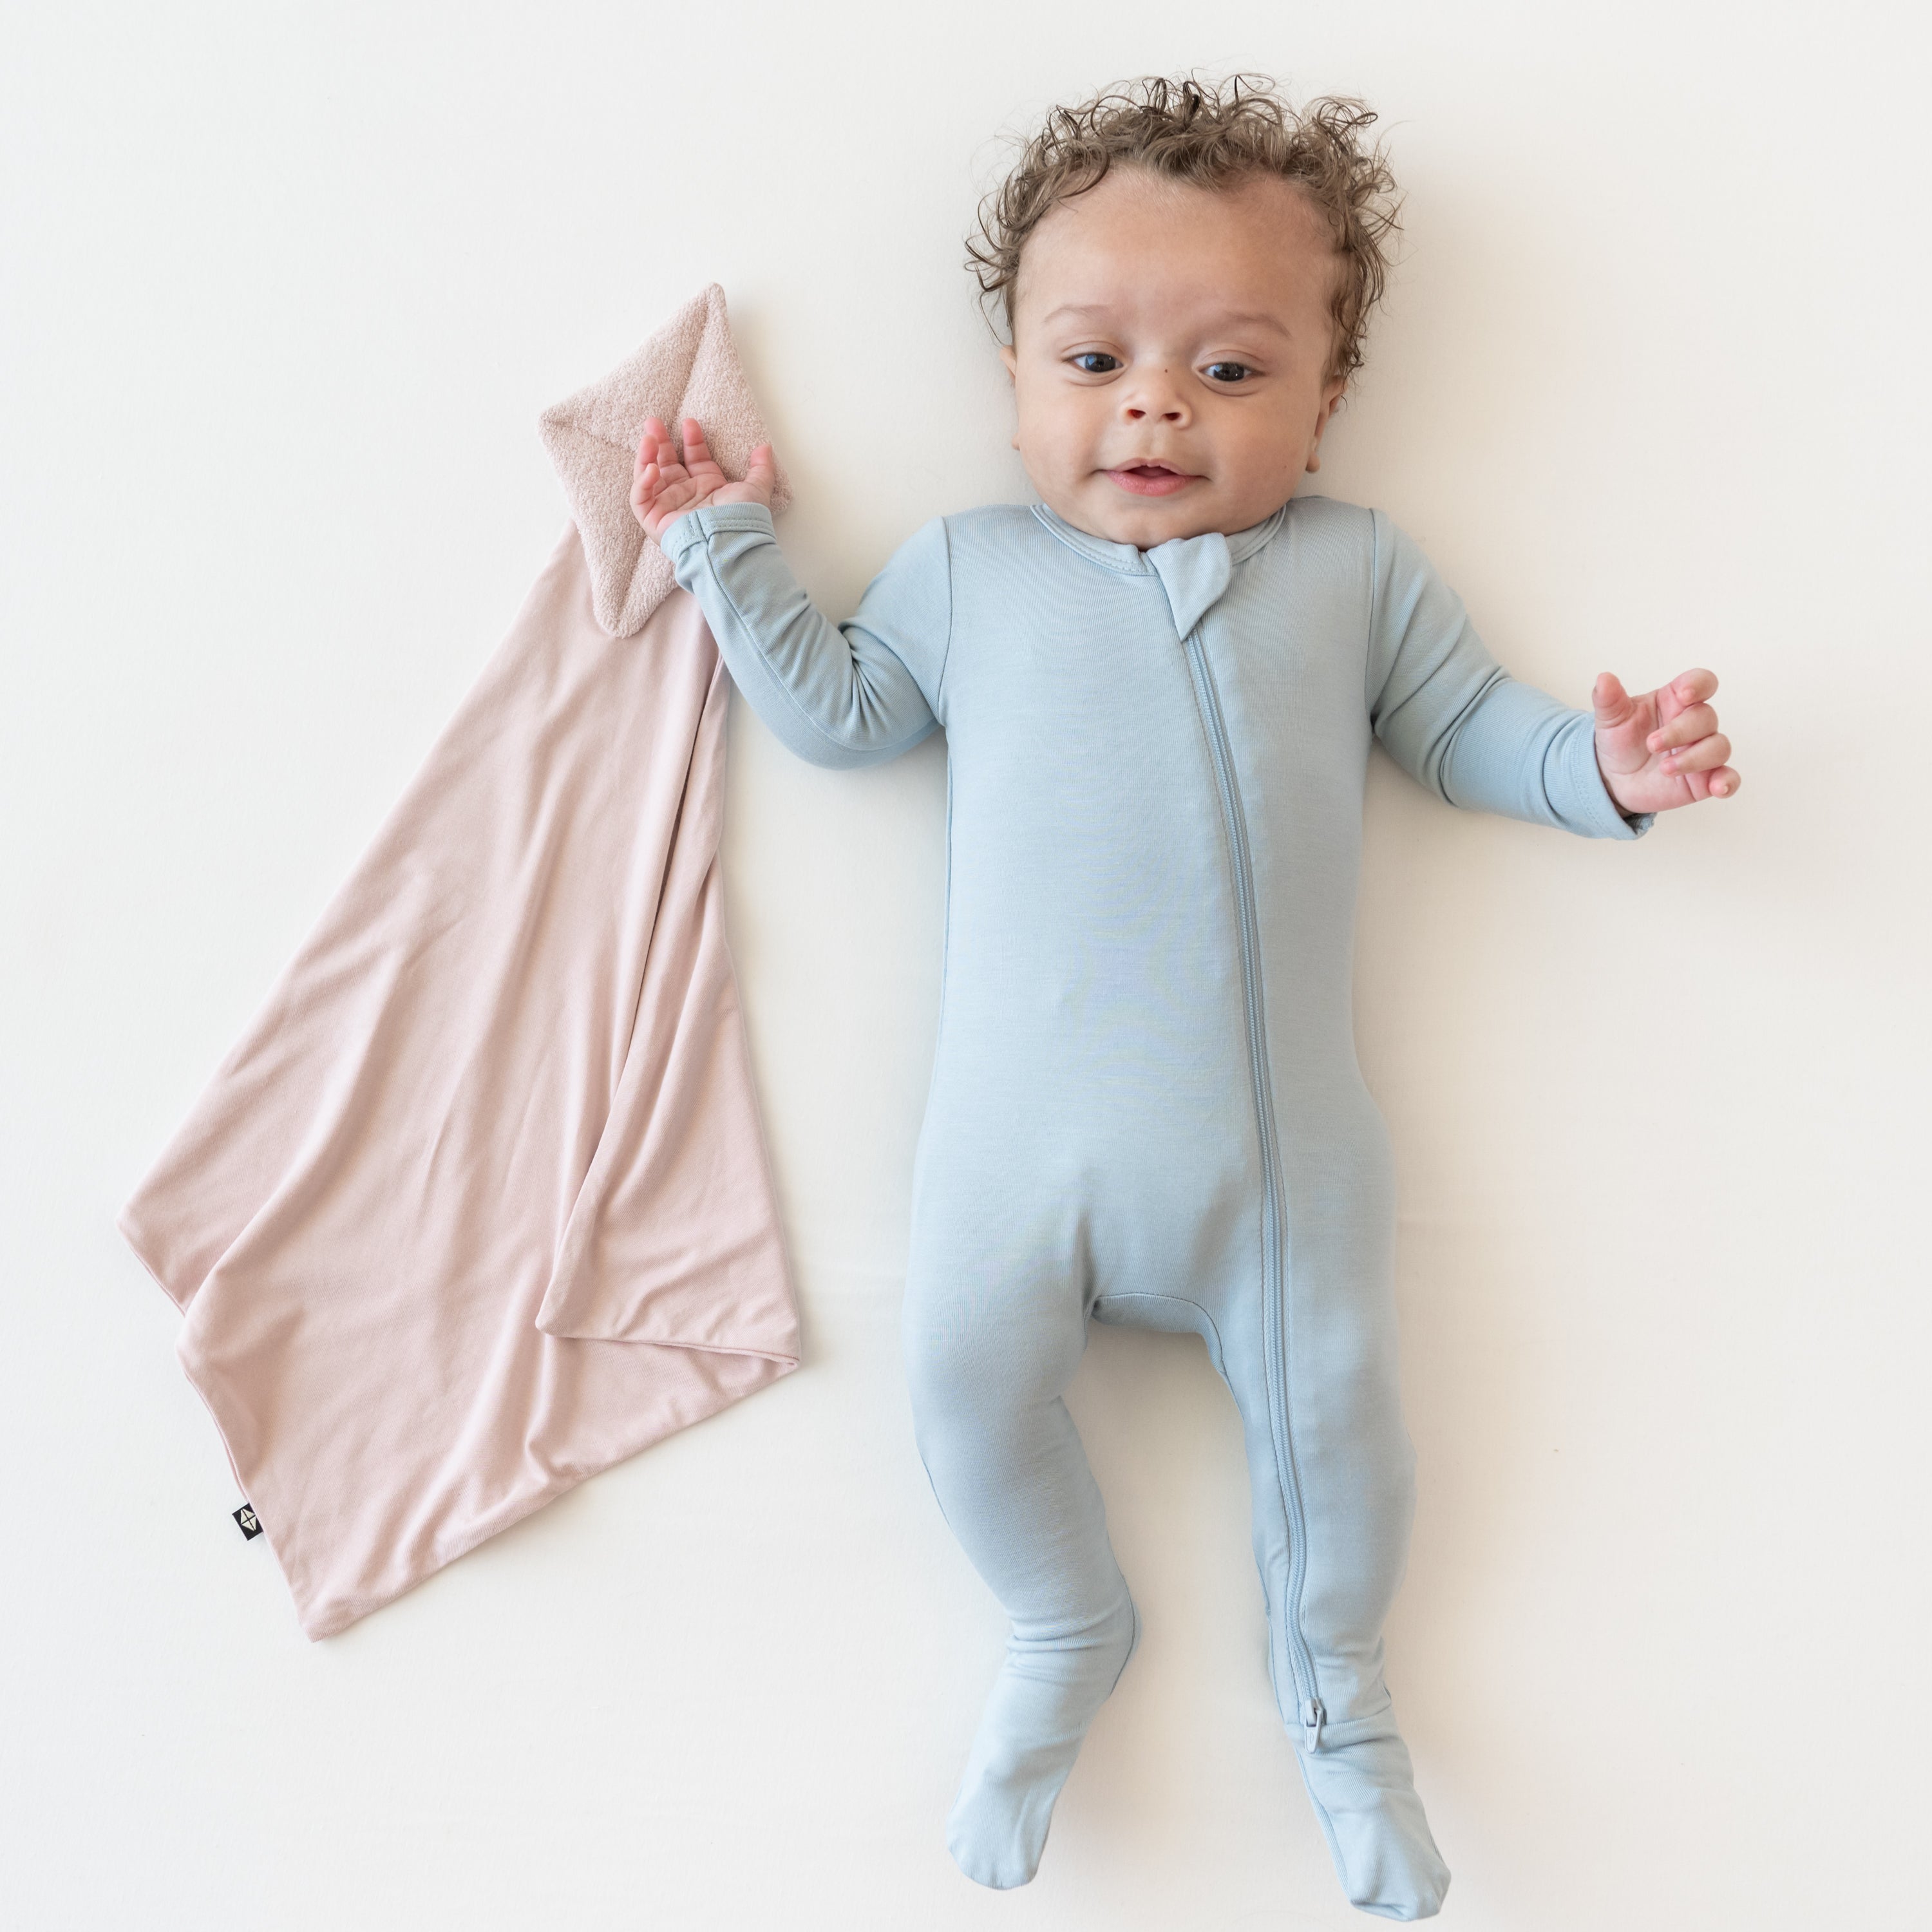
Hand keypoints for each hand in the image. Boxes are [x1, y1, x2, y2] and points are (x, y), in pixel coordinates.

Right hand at [629, 415, 776, 541]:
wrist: (728, 541)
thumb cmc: (741, 518)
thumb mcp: (756, 488)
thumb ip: (761, 468)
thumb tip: (765, 448)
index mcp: (708, 489)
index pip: (695, 459)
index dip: (692, 440)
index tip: (690, 423)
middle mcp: (687, 497)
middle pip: (667, 463)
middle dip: (660, 442)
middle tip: (654, 422)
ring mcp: (669, 507)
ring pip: (649, 477)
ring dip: (646, 456)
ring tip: (648, 437)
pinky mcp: (654, 520)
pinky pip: (640, 499)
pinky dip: (642, 482)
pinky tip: (652, 468)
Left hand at [1591, 667, 1739, 816]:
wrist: (1613, 779)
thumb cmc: (1619, 742)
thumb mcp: (1610, 719)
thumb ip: (1609, 699)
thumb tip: (1604, 678)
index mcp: (1675, 700)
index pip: (1701, 682)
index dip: (1699, 685)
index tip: (1685, 695)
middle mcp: (1694, 724)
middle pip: (1707, 717)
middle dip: (1681, 731)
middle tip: (1652, 744)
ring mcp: (1702, 750)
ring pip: (1719, 746)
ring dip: (1695, 758)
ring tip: (1665, 768)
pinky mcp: (1705, 778)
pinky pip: (1728, 777)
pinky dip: (1728, 782)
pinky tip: (1718, 788)